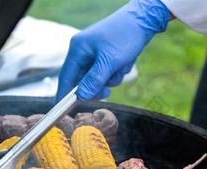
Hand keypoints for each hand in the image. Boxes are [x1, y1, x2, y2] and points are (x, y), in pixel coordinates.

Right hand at [56, 0, 171, 100]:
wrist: (144, 20)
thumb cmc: (125, 36)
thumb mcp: (110, 62)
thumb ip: (94, 80)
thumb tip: (81, 97)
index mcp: (78, 49)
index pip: (66, 77)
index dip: (64, 95)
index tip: (62, 110)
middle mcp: (83, 51)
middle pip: (82, 80)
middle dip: (98, 85)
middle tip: (107, 93)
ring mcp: (94, 54)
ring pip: (97, 79)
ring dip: (111, 78)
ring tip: (121, 66)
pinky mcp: (105, 56)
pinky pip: (107, 73)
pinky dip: (116, 72)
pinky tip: (125, 62)